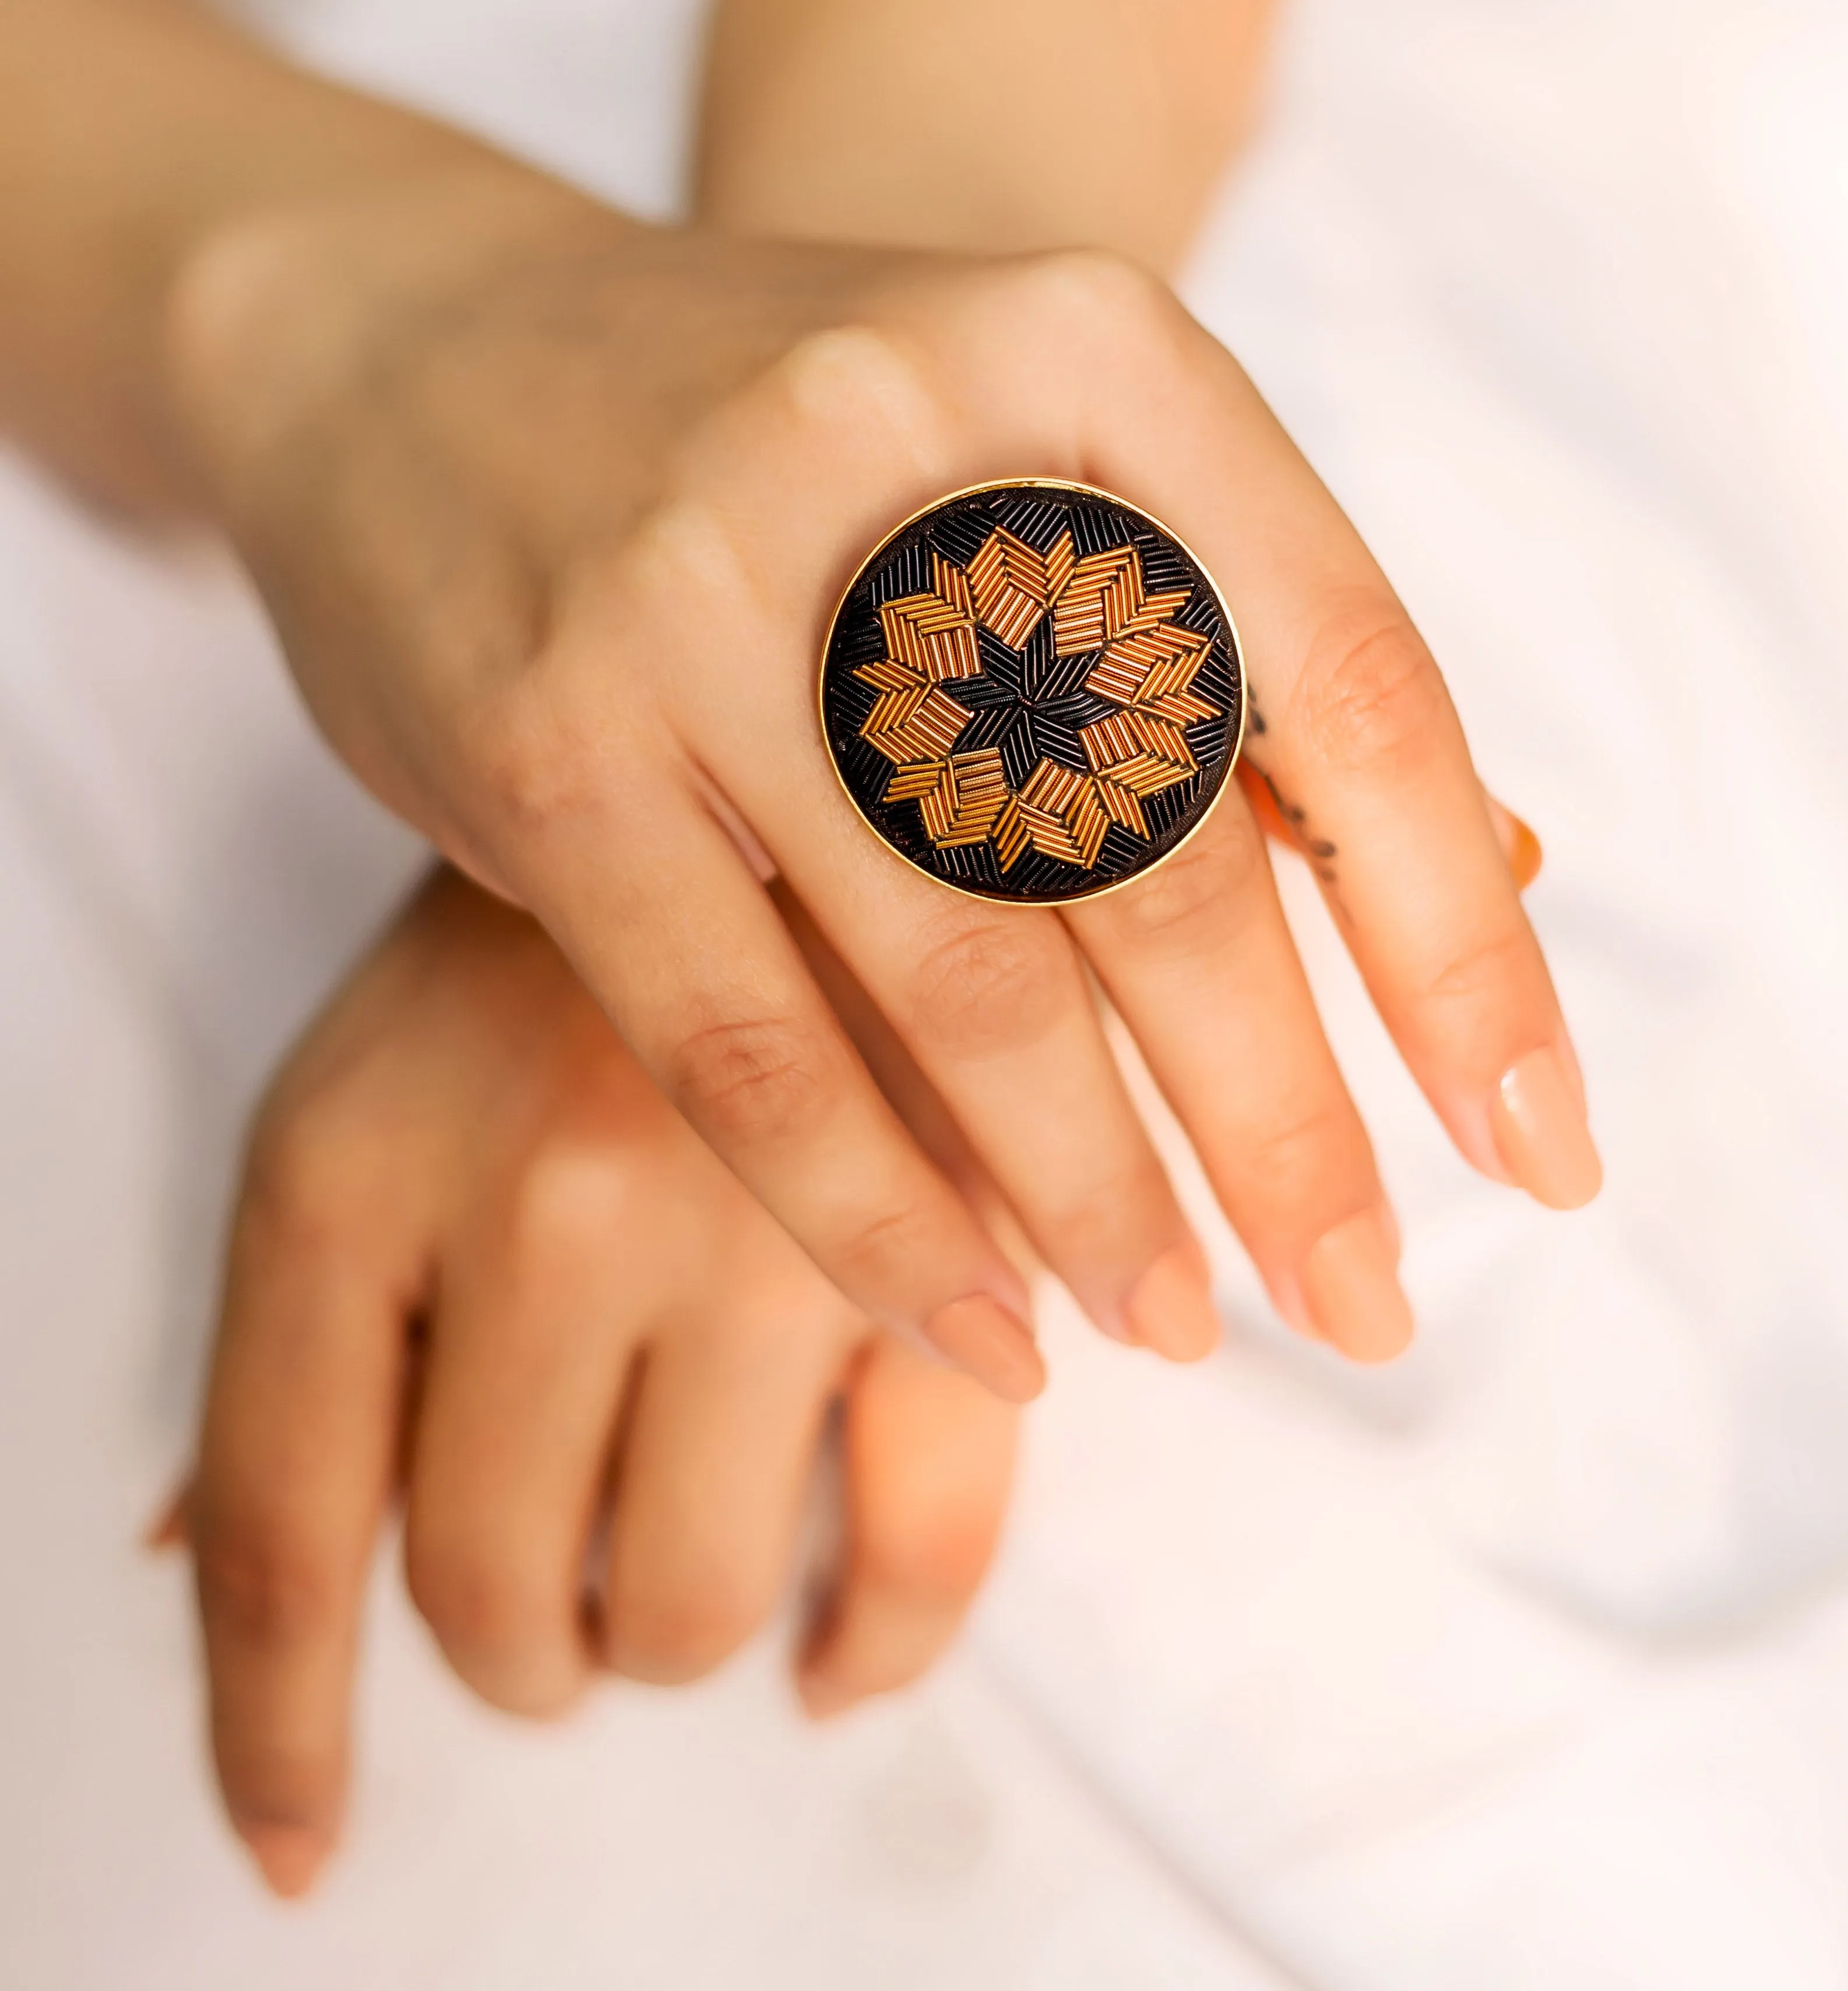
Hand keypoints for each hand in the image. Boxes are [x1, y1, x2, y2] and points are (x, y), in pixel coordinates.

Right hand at [166, 162, 1599, 1395]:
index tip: (1535, 1154)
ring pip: (965, 975)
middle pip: (1168, 857)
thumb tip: (1513, 887)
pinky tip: (981, 1323)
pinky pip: (748, 1044)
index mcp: (1089, 350)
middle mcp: (910, 441)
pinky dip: (877, 1213)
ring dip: (1098, 1195)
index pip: (1349, 688)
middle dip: (1291, 1125)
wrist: (421, 340)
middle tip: (1369, 1307)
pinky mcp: (555, 736)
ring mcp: (709, 589)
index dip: (1465, 949)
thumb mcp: (1032, 458)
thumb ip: (1234, 652)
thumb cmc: (794, 447)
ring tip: (1183, 1328)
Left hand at [180, 868, 1020, 1899]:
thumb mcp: (361, 1082)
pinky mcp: (948, 1247)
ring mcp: (758, 1232)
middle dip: (522, 1639)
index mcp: (363, 1166)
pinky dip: (881, 1643)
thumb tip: (185, 1566)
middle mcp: (548, 1212)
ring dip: (674, 1630)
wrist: (787, 733)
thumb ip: (295, 1331)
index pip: (284, 1530)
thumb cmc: (552, 943)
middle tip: (556, 1598)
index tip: (298, 1829)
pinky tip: (843, 1653)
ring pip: (694, 1598)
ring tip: (681, 1570)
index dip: (279, 1722)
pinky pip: (921, 1547)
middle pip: (495, 1587)